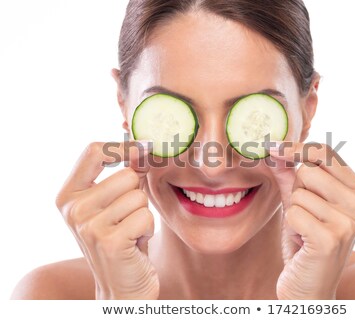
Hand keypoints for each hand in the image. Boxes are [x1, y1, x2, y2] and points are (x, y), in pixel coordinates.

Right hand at [55, 142, 158, 298]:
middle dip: (138, 194)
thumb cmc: (122, 239)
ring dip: (143, 214)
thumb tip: (142, 146)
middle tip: (128, 218)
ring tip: (131, 231)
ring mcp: (88, 226)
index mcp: (69, 195)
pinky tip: (135, 243)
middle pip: (126, 175)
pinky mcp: (109, 242)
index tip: (144, 147)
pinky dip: (148, 229)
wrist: (122, 286)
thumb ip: (124, 175)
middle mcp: (73, 209)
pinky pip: (145, 216)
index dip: (123, 146)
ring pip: (139, 196)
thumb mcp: (114, 204)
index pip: (94, 151)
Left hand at [268, 142, 354, 298]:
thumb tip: (275, 149)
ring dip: (293, 213)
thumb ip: (291, 177)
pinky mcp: (331, 238)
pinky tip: (303, 242)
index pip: (326, 152)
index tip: (274, 147)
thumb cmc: (306, 243)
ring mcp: (349, 222)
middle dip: (296, 191)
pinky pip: (293, 212)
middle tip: (305, 215)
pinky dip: (290, 227)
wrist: (310, 287)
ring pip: (298, 192)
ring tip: (305, 231)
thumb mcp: (301, 205)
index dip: (297, 148)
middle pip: (308, 169)